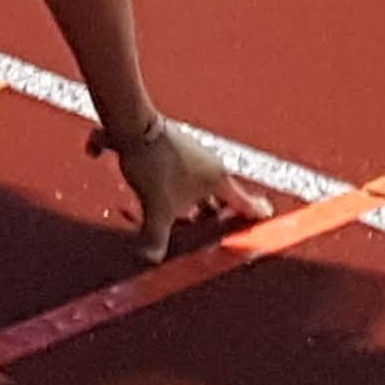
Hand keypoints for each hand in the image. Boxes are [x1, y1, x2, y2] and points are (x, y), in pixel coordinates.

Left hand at [100, 117, 268, 260]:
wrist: (132, 123)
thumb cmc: (153, 164)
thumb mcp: (156, 208)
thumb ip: (155, 238)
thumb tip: (150, 261)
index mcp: (216, 179)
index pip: (243, 202)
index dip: (254, 211)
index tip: (268, 214)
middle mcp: (208, 162)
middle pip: (216, 194)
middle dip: (213, 211)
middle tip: (212, 225)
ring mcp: (188, 149)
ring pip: (192, 180)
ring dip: (185, 198)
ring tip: (178, 212)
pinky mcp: (167, 141)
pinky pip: (162, 166)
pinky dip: (147, 176)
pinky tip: (116, 169)